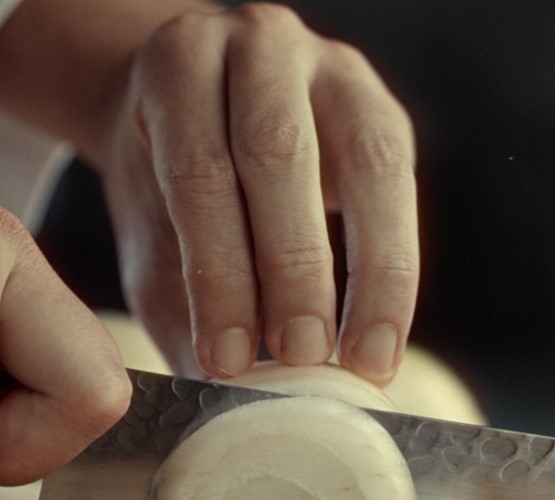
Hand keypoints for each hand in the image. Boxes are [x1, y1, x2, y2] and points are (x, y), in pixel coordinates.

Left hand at [103, 2, 417, 384]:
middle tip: (299, 358)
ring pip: (365, 163)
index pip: (200, 173)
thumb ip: (183, 304)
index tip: (229, 361)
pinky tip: (381, 332)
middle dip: (293, 269)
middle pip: (279, 155)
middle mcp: (259, 47)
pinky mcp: (379, 106)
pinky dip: (394, 267)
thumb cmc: (166, 183)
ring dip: (367, 273)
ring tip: (360, 358)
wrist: (199, 106)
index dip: (219, 274)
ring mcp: (331, 68)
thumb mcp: (153, 236)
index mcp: (181, 67)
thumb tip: (226, 399)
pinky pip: (401, 186)